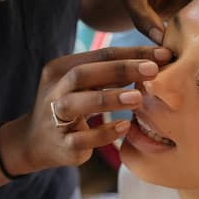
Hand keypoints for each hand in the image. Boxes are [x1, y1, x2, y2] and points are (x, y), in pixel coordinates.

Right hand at [11, 46, 171, 171]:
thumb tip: (153, 62)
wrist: (35, 142)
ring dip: (109, 99)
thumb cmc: (70, 105)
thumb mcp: (84, 85)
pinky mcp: (61, 145)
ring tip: (137, 98)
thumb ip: (110, 74)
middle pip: (84, 73)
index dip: (133, 53)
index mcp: (61, 69)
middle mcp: (55, 90)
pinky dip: (103, 133)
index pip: (101, 54)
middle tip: (152, 70)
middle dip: (120, 69)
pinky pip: (82, 138)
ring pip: (77, 104)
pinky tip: (124, 126)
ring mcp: (54, 118)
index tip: (163, 54)